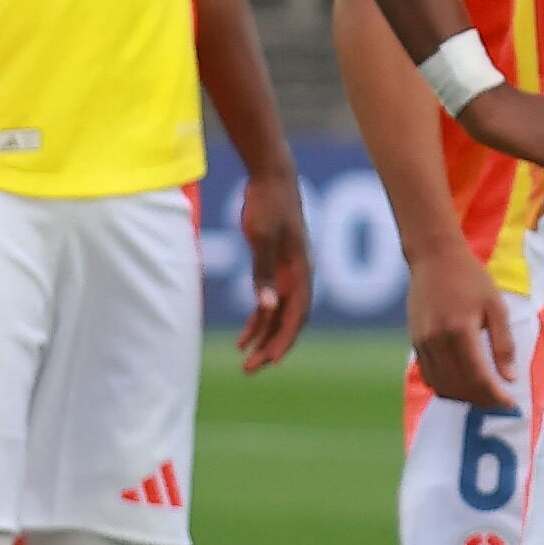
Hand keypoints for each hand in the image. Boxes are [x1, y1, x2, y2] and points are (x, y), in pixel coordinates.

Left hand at [233, 159, 310, 374]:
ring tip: (244, 358)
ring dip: (264, 336)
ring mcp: (288, 270)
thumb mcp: (261, 237)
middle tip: (250, 369)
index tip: (269, 362)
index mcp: (300, 268)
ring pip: (278, 313)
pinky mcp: (276, 265)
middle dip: (271, 345)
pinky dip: (258, 319)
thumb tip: (266, 307)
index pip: (296, 314)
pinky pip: (270, 300)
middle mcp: (298, 274)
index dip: (284, 339)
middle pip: (289, 319)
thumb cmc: (267, 203)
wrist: (271, 175)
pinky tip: (243, 335)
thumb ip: (264, 273)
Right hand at [405, 241, 518, 410]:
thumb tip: (510, 378)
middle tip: (501, 403)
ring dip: (464, 397)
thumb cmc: (471, 278)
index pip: (478, 377)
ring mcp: (422, 344)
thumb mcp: (496, 306)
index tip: (510, 405)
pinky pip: (430, 376)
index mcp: (460, 331)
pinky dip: (447, 387)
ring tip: (485, 397)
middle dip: (482, 400)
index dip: (495, 396)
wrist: (434, 258)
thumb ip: (503, 344)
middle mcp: (437, 342)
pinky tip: (464, 385)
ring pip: (442, 386)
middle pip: (459, 387)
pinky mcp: (415, 344)